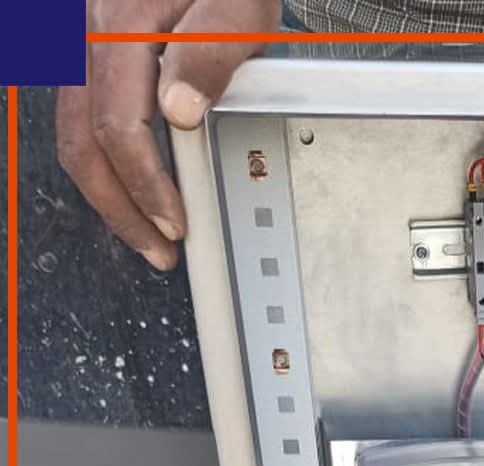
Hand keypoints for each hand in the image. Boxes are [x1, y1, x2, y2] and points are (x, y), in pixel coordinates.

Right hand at [57, 0, 281, 269]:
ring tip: (146, 228)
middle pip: (80, 140)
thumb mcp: (235, 2)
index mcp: (120, 25)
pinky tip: (138, 179)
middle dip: (118, 206)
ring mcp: (83, 36)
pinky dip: (107, 155)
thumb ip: (209, 53)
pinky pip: (85, 109)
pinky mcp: (94, 42)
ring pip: (75, 128)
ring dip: (108, 188)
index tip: (175, 224)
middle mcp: (87, 31)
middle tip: (156, 249)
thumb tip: (179, 111)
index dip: (146, 187)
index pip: (119, 129)